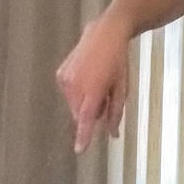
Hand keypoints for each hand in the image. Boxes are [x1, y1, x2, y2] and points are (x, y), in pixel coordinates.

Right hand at [56, 13, 131, 152]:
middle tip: (105, 96)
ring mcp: (66, 80)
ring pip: (74, 106)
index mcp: (94, 90)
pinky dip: (77, 93)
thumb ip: (116, 113)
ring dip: (85, 103)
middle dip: (92, 113)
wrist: (105, 33)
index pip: (87, 119)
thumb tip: (112, 135)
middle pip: (81, 115)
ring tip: (97, 82)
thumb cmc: (118, 61)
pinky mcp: (61, 74)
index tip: (79, 150)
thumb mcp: (122, 88)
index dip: (83, 136)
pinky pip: (68, 94)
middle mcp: (76, 86)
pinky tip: (87, 76)